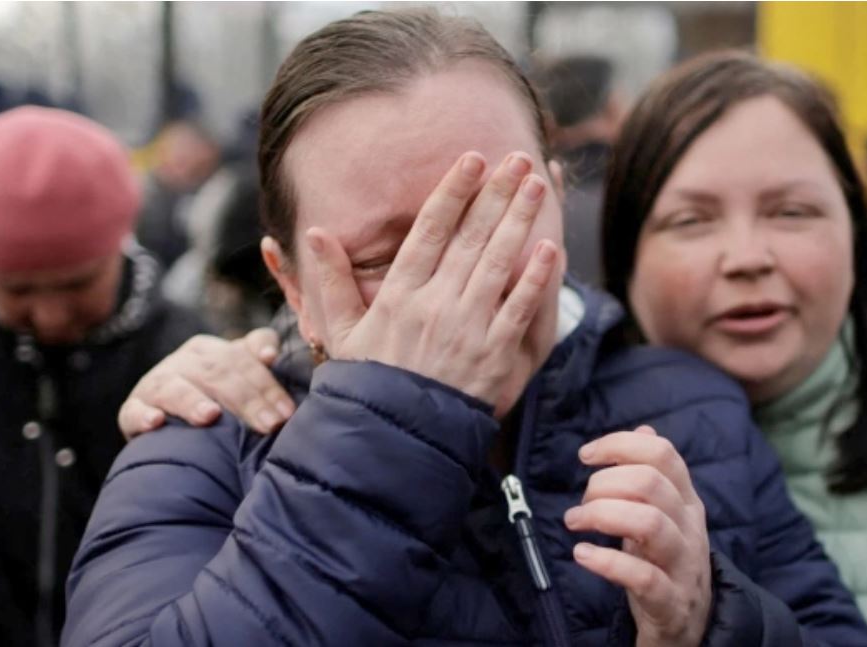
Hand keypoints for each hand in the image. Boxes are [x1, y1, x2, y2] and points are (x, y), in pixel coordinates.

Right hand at [117, 328, 295, 438]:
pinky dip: (143, 416)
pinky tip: (156, 423)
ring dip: (192, 401)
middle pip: (216, 374)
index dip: (267, 383)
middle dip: (246, 400)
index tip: (287, 411)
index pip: (241, 359)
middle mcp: (183, 362)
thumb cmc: (212, 400)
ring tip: (211, 416)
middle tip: (269, 426)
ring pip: (174, 388)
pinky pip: (134, 412)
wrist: (164, 425)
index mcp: (210, 351)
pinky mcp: (132, 411)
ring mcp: (156, 385)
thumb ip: (256, 357)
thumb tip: (270, 353)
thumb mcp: (236, 376)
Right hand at [306, 151, 560, 408]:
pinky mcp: (493, 354)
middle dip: (496, 194)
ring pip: (499, 262)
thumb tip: (317, 233)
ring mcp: (467, 327)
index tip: (471, 159)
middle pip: (471, 236)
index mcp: (399, 294)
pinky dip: (536, 278)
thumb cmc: (367, 384)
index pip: (430, 230)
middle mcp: (435, 303)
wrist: (394, 438)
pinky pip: (519, 308)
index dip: (453, 191)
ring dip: (520, 220)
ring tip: (536, 186)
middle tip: (515, 159)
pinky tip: (549, 249)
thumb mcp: (341, 332)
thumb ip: (333, 281)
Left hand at [564, 426, 710, 646]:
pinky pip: (642, 576)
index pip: (662, 453)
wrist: (691, 626)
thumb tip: (645, 429)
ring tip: (575, 523)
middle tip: (580, 505)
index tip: (586, 455)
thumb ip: (654, 474)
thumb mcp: (664, 514)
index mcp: (686, 500)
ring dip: (602, 516)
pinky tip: (582, 554)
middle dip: (603, 485)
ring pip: (649, 524)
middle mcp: (689, 527)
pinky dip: (606, 562)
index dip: (619, 445)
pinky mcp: (670, 601)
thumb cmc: (666, 562)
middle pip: (650, 484)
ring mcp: (683, 565)